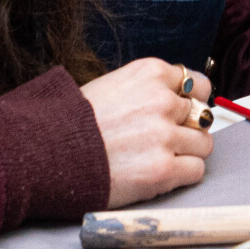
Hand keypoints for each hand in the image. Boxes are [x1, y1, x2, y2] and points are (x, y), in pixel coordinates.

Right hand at [82, 58, 214, 207]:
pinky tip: (160, 174)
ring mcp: (164, 136)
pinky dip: (183, 175)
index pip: (197, 84)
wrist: (45, 154)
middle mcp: (162, 100)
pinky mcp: (162, 170)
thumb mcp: (113, 87)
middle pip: (202, 115)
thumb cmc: (72, 123)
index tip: (182, 114)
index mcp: (151, 73)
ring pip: (204, 144)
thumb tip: (177, 99)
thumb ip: (148, 90)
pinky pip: (196, 171)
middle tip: (165, 140)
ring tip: (160, 158)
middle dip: (187, 129)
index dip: (191, 102)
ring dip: (187, 153)